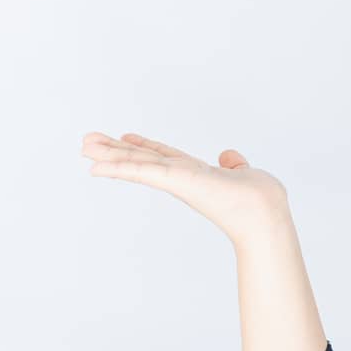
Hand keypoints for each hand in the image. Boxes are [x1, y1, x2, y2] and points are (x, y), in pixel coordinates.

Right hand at [80, 131, 291, 245]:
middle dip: (116, 150)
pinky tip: (97, 166)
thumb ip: (235, 165)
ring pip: (138, 165)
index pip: (165, 156)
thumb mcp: (245, 174)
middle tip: (86, 141)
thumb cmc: (261, 200)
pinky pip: (145, 172)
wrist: (266, 214)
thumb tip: (229, 155)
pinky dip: (121, 167)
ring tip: (84, 147)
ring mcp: (178, 181)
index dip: (145, 146)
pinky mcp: (178, 182)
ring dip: (110, 156)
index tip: (126, 136)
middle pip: (143, 159)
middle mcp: (183, 177)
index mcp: (197, 173)